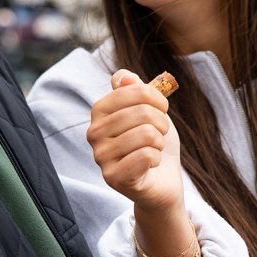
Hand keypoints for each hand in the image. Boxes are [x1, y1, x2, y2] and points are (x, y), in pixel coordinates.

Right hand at [87, 70, 182, 214]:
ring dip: (159, 142)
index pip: (134, 90)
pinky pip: (146, 156)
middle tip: (160, 134)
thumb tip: (125, 77)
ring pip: (146, 134)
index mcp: (100, 110)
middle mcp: (94, 132)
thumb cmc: (153, 141)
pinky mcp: (112, 177)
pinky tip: (149, 165)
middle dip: (162, 123)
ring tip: (154, 148)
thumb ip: (136, 90)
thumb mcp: (149, 109)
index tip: (162, 108)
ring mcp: (101, 156)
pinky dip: (156, 159)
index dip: (157, 98)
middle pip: (143, 112)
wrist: (161, 179)